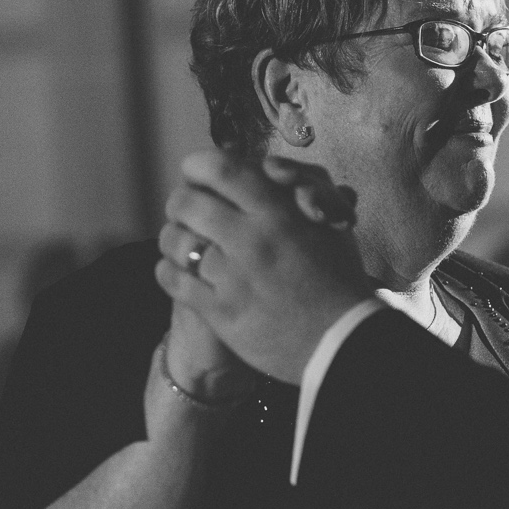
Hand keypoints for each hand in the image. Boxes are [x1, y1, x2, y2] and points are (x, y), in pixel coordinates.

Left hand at [156, 150, 371, 383]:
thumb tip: (269, 168)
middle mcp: (252, 239)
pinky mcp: (221, 312)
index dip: (198, 165)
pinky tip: (174, 271)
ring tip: (177, 242)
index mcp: (278, 211)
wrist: (342, 342)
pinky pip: (174, 280)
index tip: (196, 173)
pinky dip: (167, 271)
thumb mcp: (330, 224)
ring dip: (171, 238)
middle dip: (179, 203)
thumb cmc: (338, 279)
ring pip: (176, 242)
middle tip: (182, 210)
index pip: (220, 168)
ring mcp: (234, 277)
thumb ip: (301, 189)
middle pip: (187, 202)